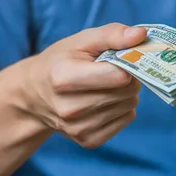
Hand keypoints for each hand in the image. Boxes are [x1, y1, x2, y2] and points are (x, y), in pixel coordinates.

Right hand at [19, 23, 146, 148]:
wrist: (35, 93)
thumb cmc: (61, 60)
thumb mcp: (82, 40)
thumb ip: (112, 34)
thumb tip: (141, 35)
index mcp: (65, 78)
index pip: (118, 76)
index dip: (127, 62)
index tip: (122, 55)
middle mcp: (70, 108)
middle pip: (126, 91)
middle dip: (129, 76)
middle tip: (115, 68)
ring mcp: (78, 128)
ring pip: (129, 105)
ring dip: (126, 92)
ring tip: (108, 83)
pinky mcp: (88, 141)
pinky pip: (126, 119)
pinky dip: (123, 107)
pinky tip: (106, 99)